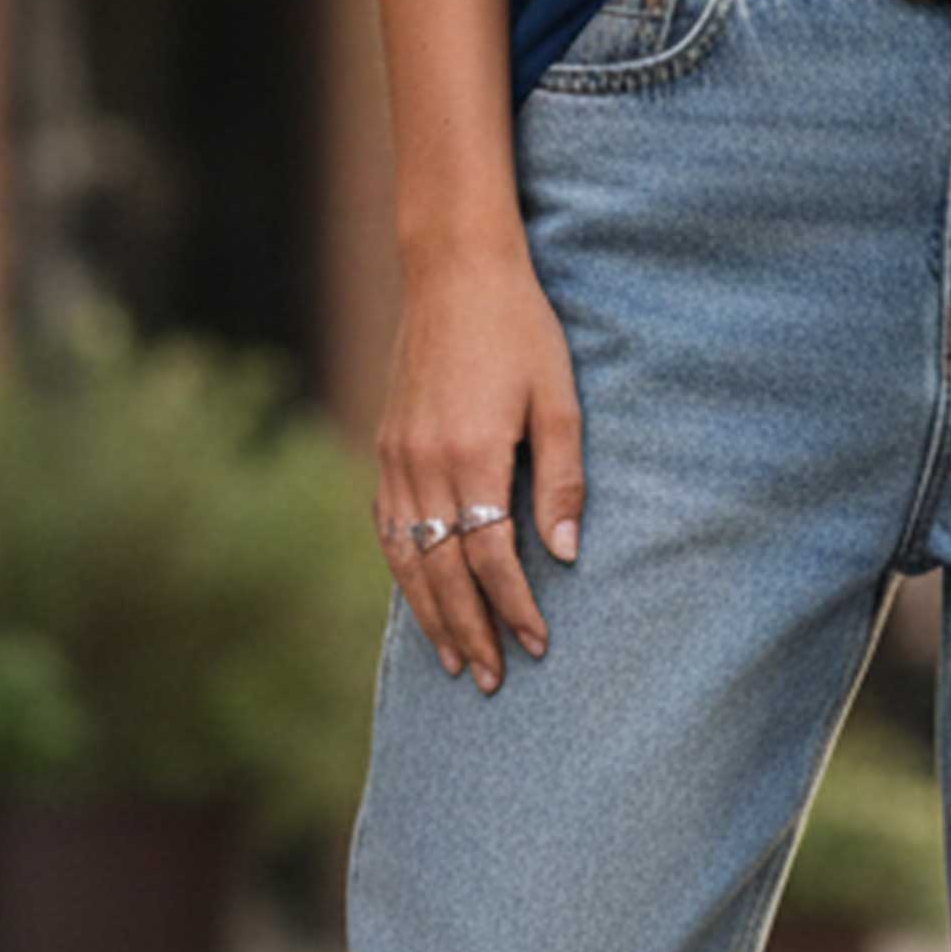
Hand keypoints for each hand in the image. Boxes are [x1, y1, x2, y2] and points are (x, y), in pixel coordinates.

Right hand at [376, 239, 586, 691]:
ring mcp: (396, 458)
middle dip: (471, 630)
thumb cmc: (520, 330)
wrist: (453, 272)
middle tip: (494, 679)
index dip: (515, 607)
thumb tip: (566, 555)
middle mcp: (425, 465)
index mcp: (473, 455)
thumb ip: (563, 480)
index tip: (538, 643)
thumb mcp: (560, 399)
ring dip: (431, 615)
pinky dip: (402, 571)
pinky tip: (420, 598)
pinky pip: (387, 527)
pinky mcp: (384, 447)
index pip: (492, 557)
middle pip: (443, 572)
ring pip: (407, 559)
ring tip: (456, 660)